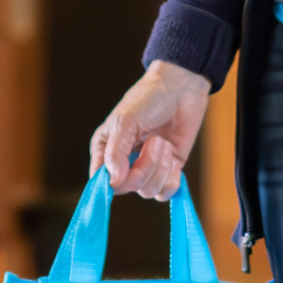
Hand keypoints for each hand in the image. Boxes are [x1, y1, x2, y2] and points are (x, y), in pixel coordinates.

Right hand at [89, 60, 209, 200]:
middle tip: (154, 142)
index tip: (127, 173)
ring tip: (163, 142)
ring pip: (148, 191)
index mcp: (105, 150)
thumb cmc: (148, 99)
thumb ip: (115, 153)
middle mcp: (124, 164)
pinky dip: (172, 176)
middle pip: (127, 188)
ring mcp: (147, 169)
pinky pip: (166, 192)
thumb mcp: (126, 121)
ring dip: (160, 167)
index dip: (112, 184)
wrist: (182, 89)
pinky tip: (173, 156)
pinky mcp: (167, 171)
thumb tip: (113, 182)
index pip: (100, 182)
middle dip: (144, 169)